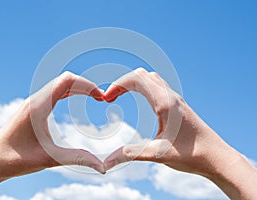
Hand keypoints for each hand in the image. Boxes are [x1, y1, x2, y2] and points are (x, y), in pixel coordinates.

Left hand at [0, 72, 104, 198]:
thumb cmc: (16, 160)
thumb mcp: (50, 159)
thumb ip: (78, 159)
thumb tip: (104, 168)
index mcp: (39, 106)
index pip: (67, 81)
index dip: (87, 85)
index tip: (100, 97)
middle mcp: (35, 100)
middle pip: (65, 79)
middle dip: (85, 85)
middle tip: (100, 97)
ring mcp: (32, 102)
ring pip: (59, 84)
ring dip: (77, 87)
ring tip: (93, 96)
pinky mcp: (31, 108)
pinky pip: (53, 92)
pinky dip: (68, 92)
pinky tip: (74, 99)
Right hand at [103, 68, 256, 198]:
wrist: (217, 157)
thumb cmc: (192, 154)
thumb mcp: (158, 154)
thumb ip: (131, 154)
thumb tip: (106, 162)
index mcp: (165, 102)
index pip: (136, 78)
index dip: (117, 85)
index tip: (106, 99)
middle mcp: (171, 96)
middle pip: (142, 74)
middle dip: (122, 83)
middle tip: (111, 99)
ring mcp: (176, 99)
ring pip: (151, 79)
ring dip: (133, 83)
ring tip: (121, 97)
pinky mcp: (178, 106)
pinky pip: (158, 87)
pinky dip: (143, 88)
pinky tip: (141, 102)